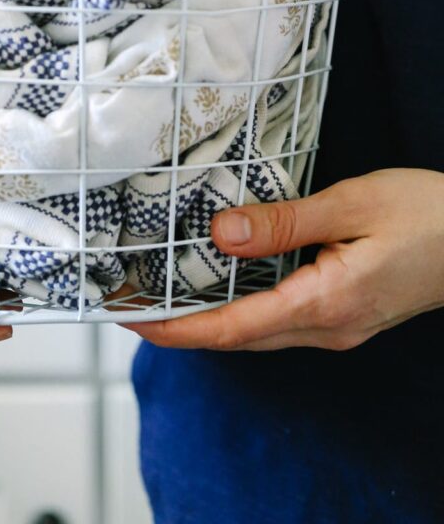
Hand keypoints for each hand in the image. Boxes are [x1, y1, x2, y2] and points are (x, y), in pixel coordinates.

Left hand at [121, 169, 443, 350]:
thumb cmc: (429, 213)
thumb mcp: (353, 203)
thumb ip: (284, 221)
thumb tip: (221, 234)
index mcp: (327, 303)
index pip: (233, 328)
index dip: (176, 328)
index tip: (130, 320)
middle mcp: (328, 327)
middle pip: (237, 338)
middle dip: (180, 327)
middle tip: (129, 305)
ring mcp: (339, 327)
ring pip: (257, 333)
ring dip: (208, 321)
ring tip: (161, 296)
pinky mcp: (346, 314)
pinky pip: (279, 321)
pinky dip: (240, 311)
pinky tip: (221, 288)